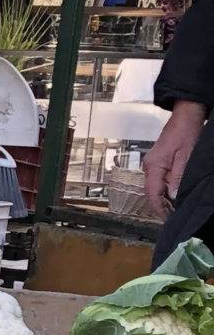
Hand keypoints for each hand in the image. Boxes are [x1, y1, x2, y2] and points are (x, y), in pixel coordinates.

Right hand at [145, 102, 204, 218]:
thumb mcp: (186, 156)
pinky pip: (160, 180)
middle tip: (174, 215)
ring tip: (176, 207)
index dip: (159, 208)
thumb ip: (178, 177)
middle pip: (152, 193)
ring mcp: (152, 165)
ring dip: (165, 198)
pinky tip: (175, 194)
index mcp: (153, 166)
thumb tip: (173, 196)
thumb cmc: (186, 132)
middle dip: (162, 205)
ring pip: (156, 188)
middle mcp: (149, 167)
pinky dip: (166, 189)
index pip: (152, 194)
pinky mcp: (158, 163)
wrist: (186, 115)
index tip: (167, 219)